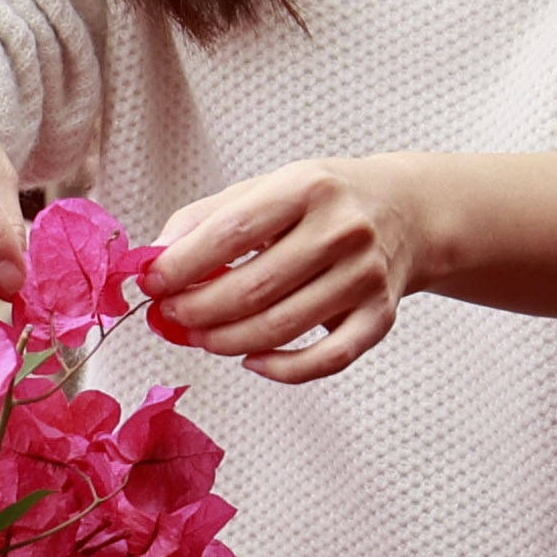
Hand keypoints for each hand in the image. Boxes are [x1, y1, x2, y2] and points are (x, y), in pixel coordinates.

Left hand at [149, 157, 423, 382]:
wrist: (406, 211)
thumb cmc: (323, 201)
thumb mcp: (268, 187)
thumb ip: (208, 218)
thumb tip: (153, 260)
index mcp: (309, 187)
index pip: (232, 232)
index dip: (183, 264)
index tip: (151, 283)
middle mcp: (343, 230)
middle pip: (253, 288)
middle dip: (197, 311)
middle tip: (170, 316)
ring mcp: (365, 277)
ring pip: (281, 328)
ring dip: (226, 341)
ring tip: (199, 336)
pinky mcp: (380, 317)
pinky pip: (327, 360)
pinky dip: (282, 369)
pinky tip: (251, 359)